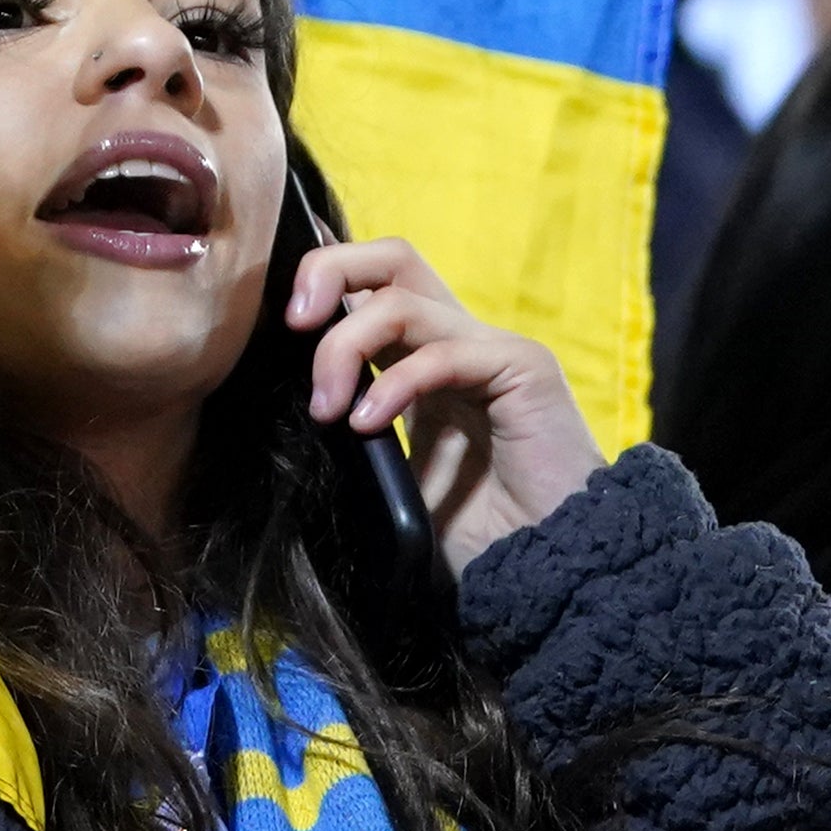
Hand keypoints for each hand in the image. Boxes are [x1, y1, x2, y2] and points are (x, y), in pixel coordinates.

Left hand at [288, 228, 600, 571]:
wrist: (550, 573)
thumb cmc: (475, 534)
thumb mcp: (390, 473)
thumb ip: (353, 423)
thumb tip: (286, 396)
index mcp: (424, 358)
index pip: (371, 282)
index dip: (322, 283)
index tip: (281, 328)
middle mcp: (458, 341)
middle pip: (391, 257)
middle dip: (329, 273)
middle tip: (295, 325)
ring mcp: (492, 350)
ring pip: (402, 300)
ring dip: (345, 347)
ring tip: (327, 409)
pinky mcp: (523, 369)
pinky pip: (442, 353)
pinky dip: (394, 382)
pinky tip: (366, 424)